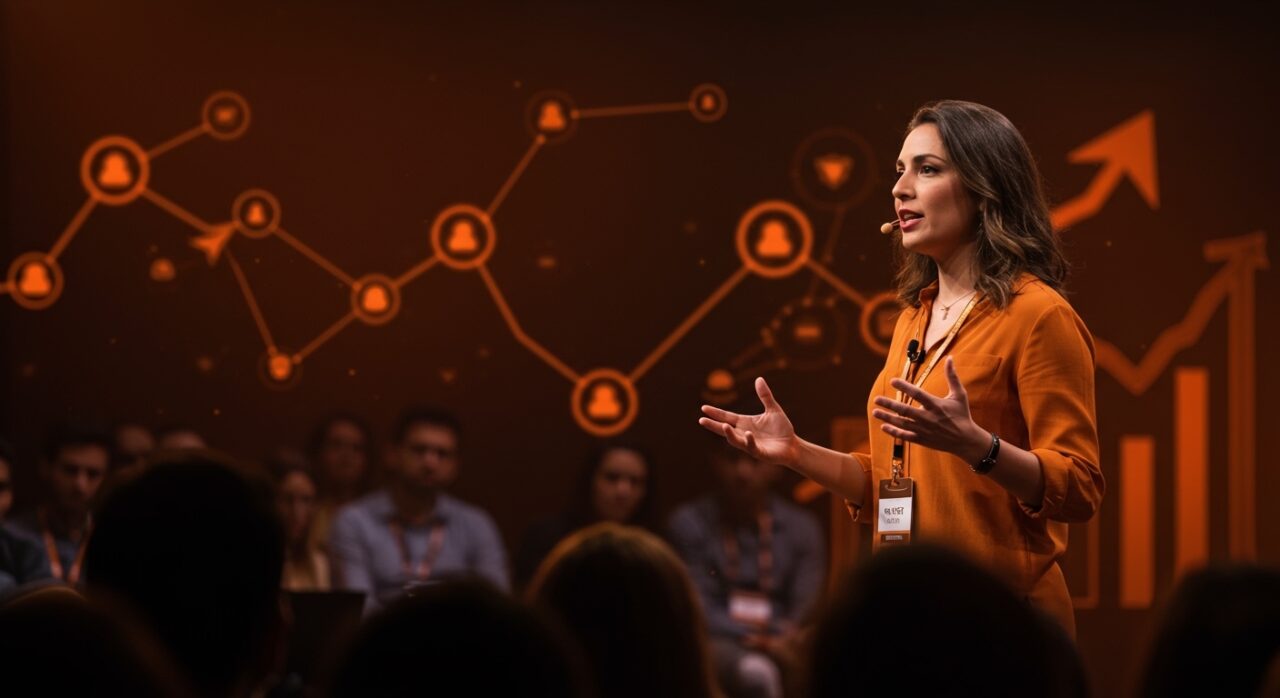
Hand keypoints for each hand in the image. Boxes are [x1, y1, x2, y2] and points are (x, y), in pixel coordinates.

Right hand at [699, 377, 800, 468]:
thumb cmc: (781, 429)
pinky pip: (751, 447)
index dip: (716, 413)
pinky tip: (748, 434)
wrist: (793, 445)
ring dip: (729, 434)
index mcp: (745, 423)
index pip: (727, 417)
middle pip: (725, 429)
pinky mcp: (759, 452)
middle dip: (713, 425)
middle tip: (701, 420)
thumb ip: (765, 396)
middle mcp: (744, 433)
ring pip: (735, 440)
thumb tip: (759, 378)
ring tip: (724, 426)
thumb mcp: (773, 409)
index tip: (703, 408)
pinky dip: (748, 441)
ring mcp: (750, 444)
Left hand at [872, 356, 990, 462]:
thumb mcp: (959, 395)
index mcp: (936, 405)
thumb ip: (952, 377)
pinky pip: (905, 436)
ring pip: (902, 423)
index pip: (917, 394)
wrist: (966, 440)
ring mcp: (924, 430)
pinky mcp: (922, 440)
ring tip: (875, 411)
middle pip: (905, 410)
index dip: (905, 387)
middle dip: (890, 404)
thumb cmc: (962, 415)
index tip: (893, 381)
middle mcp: (928, 418)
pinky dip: (893, 432)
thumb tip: (950, 358)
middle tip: (876, 399)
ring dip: (887, 418)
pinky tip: (883, 427)